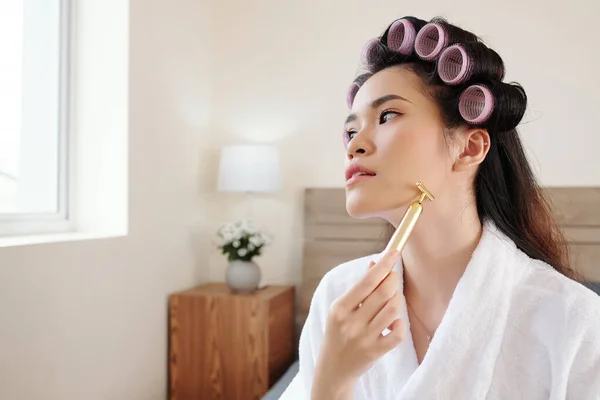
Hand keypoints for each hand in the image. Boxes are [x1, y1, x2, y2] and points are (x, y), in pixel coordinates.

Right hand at [311, 250, 404, 398]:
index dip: (384, 265)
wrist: (333, 368)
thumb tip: (375, 263)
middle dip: (393, 280)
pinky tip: (393, 322)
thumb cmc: (338, 333)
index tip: (395, 252)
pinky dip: (399, 323)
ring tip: (391, 300)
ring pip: (393, 310)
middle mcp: (351, 323)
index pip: (367, 281)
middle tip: (394, 276)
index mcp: (339, 308)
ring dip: (397, 300)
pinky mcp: (375, 352)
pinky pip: (398, 332)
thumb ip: (359, 287)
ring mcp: (363, 338)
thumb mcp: (342, 309)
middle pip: (383, 293)